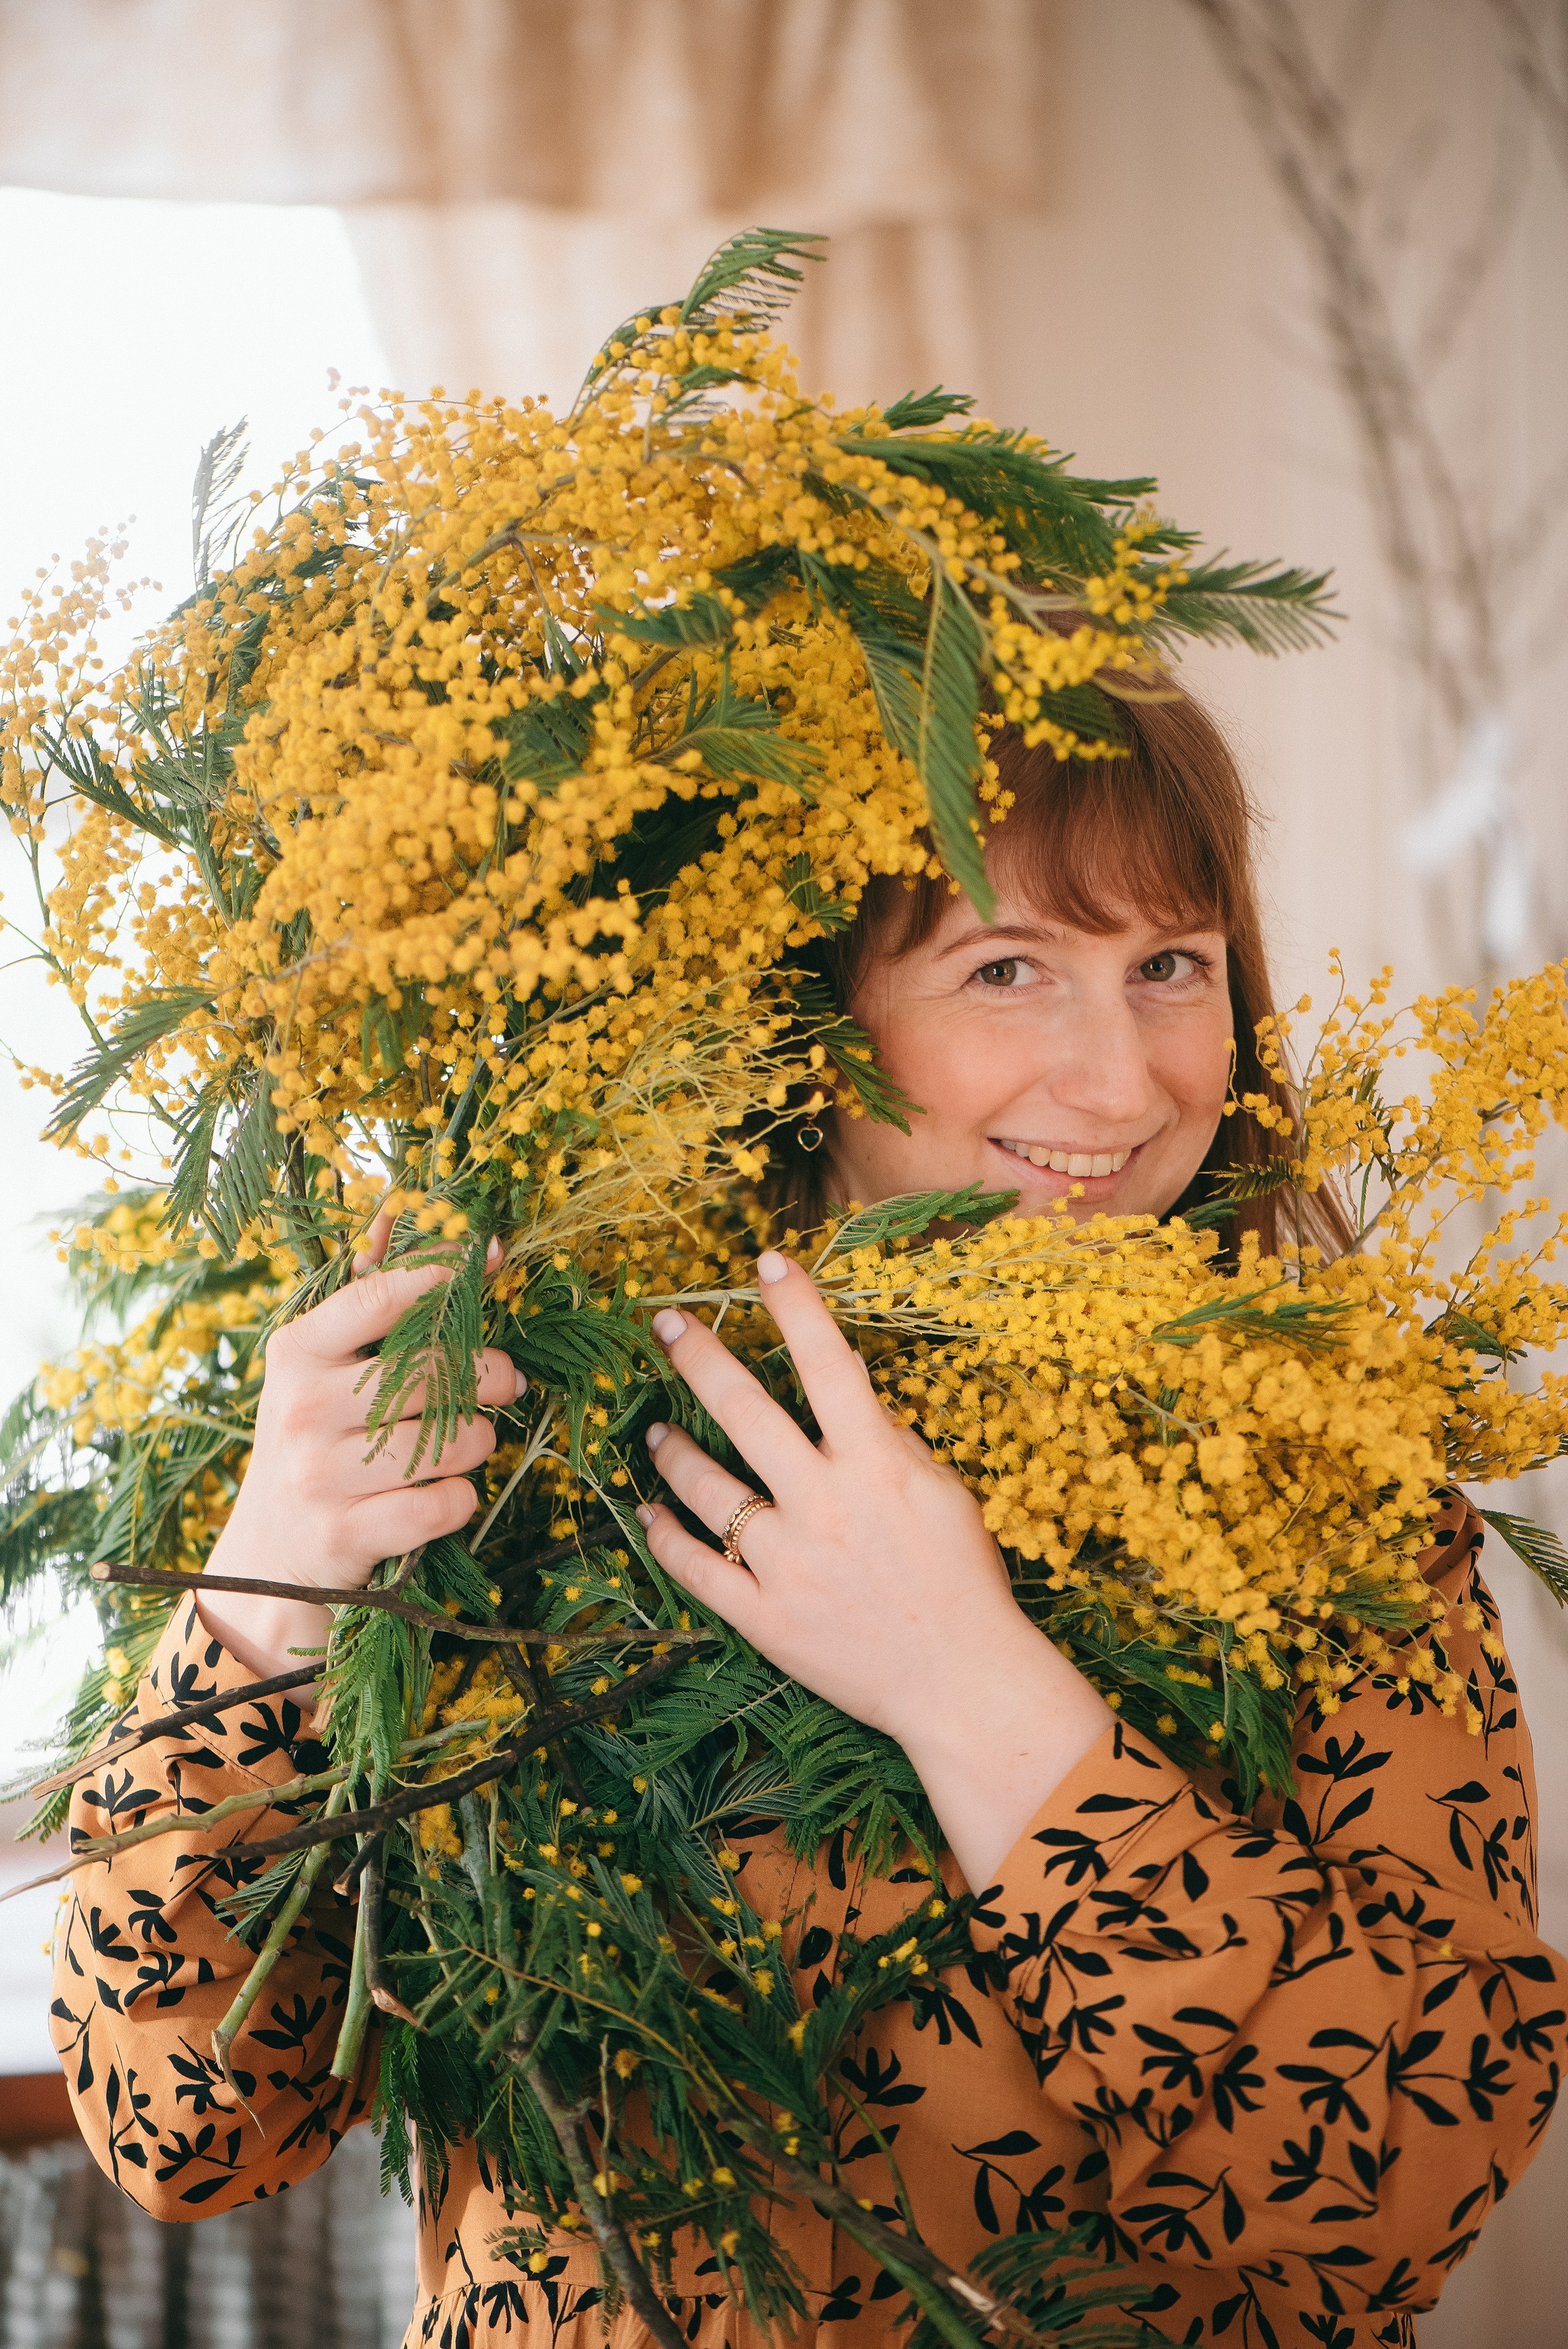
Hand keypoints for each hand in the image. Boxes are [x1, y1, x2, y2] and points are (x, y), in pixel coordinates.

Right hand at [197, 1229, 523, 1681]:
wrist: (266, 1557)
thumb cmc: (314, 1443)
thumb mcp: (319, 1369)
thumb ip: (365, 1298)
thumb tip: (399, 1212)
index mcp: (296, 1353)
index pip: (378, 1298)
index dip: (441, 1277)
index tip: (485, 1265)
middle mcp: (302, 1408)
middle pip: (432, 1371)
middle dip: (490, 1374)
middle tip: (506, 1381)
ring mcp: (320, 1474)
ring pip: (451, 1439)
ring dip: (479, 1441)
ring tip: (467, 1441)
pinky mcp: (346, 1534)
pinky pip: (445, 1503)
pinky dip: (460, 1499)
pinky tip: (444, 1493)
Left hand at [637, 1250, 1111, 1888]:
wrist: (964, 1684)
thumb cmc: (963, 1583)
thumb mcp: (944, 1495)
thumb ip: (892, 1443)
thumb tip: (849, 1387)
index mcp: (876, 1467)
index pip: (829, 1363)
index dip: (795, 1305)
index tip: (766, 1260)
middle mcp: (825, 1505)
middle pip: (745, 1410)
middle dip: (698, 1356)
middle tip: (665, 1323)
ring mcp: (788, 1563)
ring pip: (706, 1488)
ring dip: (671, 1451)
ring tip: (652, 1430)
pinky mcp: (764, 1618)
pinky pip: (696, 1568)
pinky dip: (666, 1536)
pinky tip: (648, 1511)